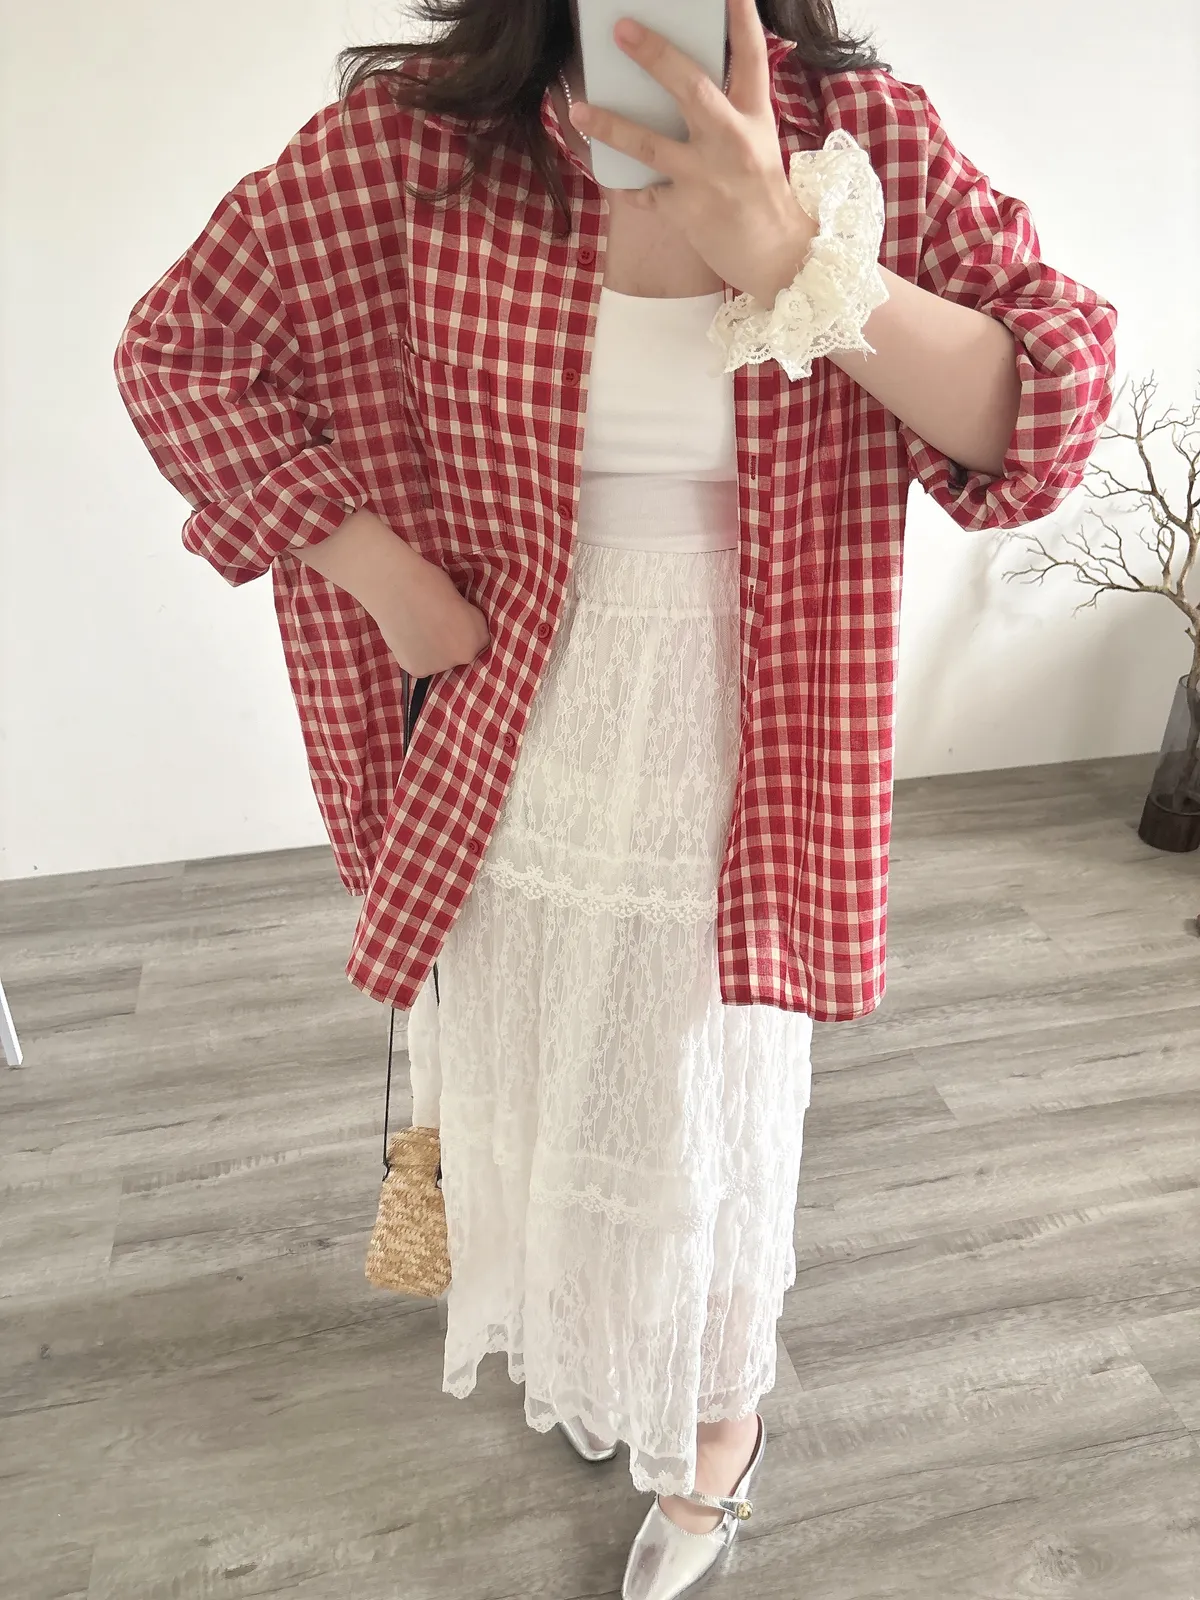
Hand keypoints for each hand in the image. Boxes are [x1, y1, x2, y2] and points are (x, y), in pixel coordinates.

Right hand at [378, 549, 491, 678]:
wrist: (396, 587)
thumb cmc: (428, 582)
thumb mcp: (460, 600)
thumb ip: (463, 621)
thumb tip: (456, 628)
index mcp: (479, 635)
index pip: (477, 640)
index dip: (463, 628)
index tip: (451, 618)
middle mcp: (465, 655)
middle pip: (458, 653)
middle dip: (448, 642)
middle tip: (430, 623)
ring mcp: (441, 666)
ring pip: (438, 661)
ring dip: (431, 650)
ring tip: (416, 628)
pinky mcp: (418, 670)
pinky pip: (419, 664)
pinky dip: (413, 653)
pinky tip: (406, 636)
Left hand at [566, 0, 818, 302]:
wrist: (777, 256)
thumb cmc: (761, 195)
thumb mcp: (756, 142)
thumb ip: (726, 111)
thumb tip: (681, 83)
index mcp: (754, 116)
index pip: (751, 56)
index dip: (741, 18)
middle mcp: (731, 140)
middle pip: (689, 87)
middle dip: (654, 55)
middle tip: (621, 29)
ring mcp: (706, 176)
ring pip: (650, 144)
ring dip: (610, 125)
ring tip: (579, 109)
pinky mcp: (686, 211)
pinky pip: (643, 193)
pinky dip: (625, 185)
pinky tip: (607, 175)